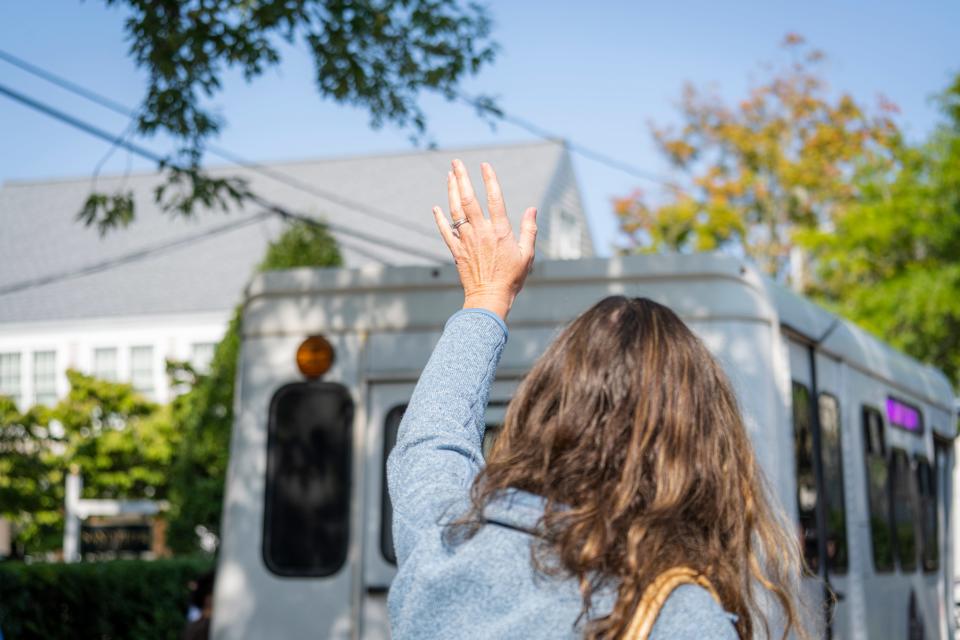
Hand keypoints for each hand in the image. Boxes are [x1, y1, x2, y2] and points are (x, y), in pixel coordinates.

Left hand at [432, 159, 537, 320]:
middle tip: (456, 162)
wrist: (489, 298)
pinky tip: (436, 207)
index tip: (484, 165)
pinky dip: (440, 219)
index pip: (494, 198)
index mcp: (500, 231)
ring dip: (451, 191)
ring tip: (449, 176)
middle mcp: (481, 232)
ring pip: (455, 211)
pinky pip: (446, 231)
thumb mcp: (527, 254)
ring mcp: (466, 241)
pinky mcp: (457, 251)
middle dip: (462, 178)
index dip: (489, 179)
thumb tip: (532, 209)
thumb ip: (529, 230)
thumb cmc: (512, 278)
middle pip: (469, 199)